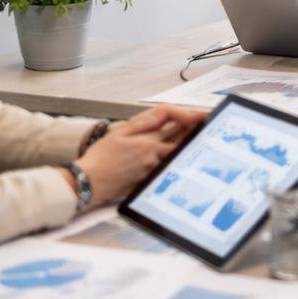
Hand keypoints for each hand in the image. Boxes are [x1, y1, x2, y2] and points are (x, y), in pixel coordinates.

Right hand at [75, 105, 206, 208]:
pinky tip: (183, 161)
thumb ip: (143, 123)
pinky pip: (165, 169)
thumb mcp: (118, 133)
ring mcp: (152, 169)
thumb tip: (164, 115)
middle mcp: (153, 154)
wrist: (88, 183)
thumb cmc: (99, 158)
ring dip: (187, 147)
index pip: (172, 121)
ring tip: (202, 141)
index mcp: (146, 140)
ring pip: (175, 155)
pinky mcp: (148, 182)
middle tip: (208, 126)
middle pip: (180, 140)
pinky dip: (174, 162)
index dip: (188, 115)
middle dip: (194, 132)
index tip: (201, 114)